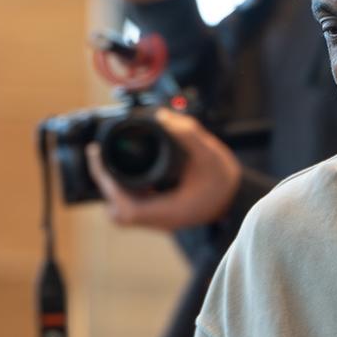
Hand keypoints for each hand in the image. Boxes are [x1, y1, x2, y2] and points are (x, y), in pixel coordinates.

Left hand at [87, 107, 241, 229]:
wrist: (237, 198)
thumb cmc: (224, 181)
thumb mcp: (210, 154)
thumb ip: (188, 133)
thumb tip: (162, 116)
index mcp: (168, 212)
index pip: (126, 207)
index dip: (107, 184)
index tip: (99, 157)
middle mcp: (160, 220)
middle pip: (118, 212)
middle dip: (105, 184)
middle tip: (101, 156)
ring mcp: (159, 219)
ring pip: (123, 211)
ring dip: (113, 188)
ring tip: (109, 160)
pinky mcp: (159, 213)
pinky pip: (133, 205)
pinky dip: (124, 189)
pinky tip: (127, 169)